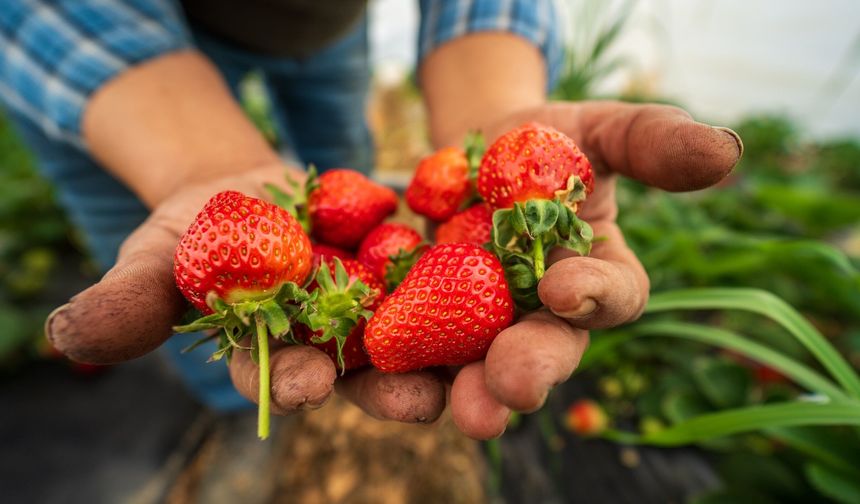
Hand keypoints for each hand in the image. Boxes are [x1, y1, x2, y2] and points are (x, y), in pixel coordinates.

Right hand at [46, 164, 445, 416]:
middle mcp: (340, 346)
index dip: (294, 380)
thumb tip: (68, 334)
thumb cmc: (200, 228)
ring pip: (424, 335)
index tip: (306, 382)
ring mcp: (386, 308)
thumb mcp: (162, 254)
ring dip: (454, 352)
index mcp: (279, 355)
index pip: (284, 375)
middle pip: (368, 374)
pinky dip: (477, 274)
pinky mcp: (421, 266)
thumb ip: (132, 298)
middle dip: (392, 390)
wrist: (258, 188)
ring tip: (480, 365)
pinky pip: (453, 271)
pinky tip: (504, 271)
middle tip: (420, 403)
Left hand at [338, 100, 742, 437]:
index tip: (563, 287)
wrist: (470, 151)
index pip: (610, 299)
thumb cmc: (545, 141)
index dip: (594, 298)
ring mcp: (477, 328)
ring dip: (458, 395)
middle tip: (508, 389)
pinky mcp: (417, 325)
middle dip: (526, 373)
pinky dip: (385, 372)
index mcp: (594, 276)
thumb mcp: (595, 130)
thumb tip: (726, 150)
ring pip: (472, 374)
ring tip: (444, 407)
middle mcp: (540, 317)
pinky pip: (404, 356)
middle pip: (542, 355)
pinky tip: (369, 377)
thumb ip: (651, 141)